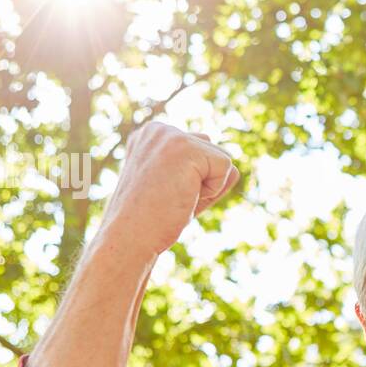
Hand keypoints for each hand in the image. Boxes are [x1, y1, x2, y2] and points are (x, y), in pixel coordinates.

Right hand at [96, 122, 239, 260]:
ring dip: (209, 186)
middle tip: (172, 198)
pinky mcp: (185, 147)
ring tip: (177, 197)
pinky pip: (227, 166)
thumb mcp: (180, 193)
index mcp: (151, 137)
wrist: (130, 237)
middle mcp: (158, 129)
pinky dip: (213, 190)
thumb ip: (205, 177)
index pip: (200, 151)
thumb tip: (235, 170)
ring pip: (222, 158)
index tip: (165, 195)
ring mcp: (170, 135)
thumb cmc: (152, 221)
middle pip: (213, 152)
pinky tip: (184, 195)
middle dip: (204, 181)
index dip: (194, 181)